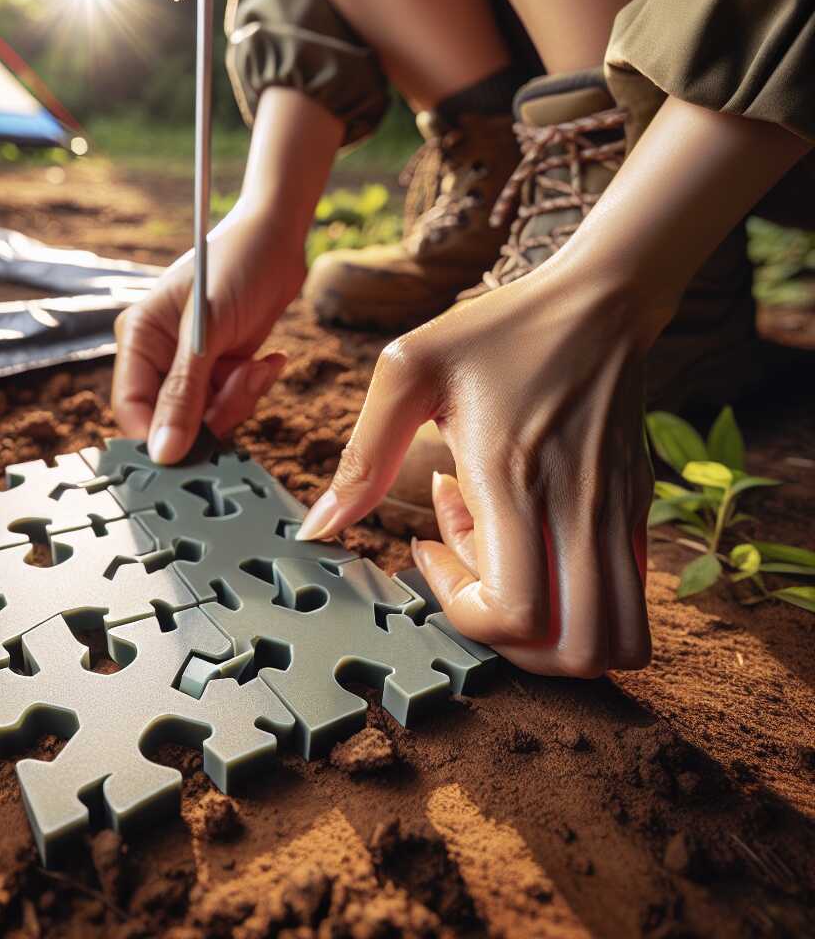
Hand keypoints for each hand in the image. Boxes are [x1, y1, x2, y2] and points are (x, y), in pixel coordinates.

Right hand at [111, 202, 306, 461]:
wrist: (279, 238)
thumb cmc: (236, 266)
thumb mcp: (207, 332)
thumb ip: (183, 394)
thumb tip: (162, 452)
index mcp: (138, 340)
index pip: (133, 410)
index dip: (160, 437)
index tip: (194, 452)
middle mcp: (159, 356)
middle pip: (174, 420)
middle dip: (215, 412)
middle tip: (245, 382)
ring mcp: (192, 365)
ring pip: (209, 416)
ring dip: (241, 398)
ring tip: (261, 364)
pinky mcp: (222, 368)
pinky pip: (233, 402)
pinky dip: (254, 387)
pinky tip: (269, 360)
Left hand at [297, 262, 652, 676]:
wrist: (600, 300)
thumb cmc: (499, 329)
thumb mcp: (408, 371)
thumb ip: (362, 455)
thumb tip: (318, 529)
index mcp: (516, 482)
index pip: (515, 616)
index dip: (464, 611)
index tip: (425, 547)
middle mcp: (579, 512)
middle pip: (575, 653)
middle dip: (511, 639)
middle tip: (471, 572)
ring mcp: (618, 517)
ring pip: (617, 640)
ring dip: (553, 627)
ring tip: (505, 558)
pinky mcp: (637, 510)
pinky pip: (627, 596)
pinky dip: (577, 594)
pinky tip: (535, 533)